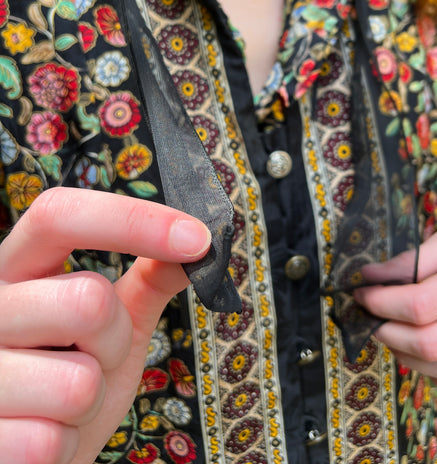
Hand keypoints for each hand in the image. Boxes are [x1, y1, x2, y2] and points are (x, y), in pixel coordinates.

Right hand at [0, 187, 210, 463]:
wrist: (27, 453)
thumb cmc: (70, 378)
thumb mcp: (112, 322)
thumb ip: (149, 280)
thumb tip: (200, 242)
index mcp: (15, 268)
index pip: (60, 215)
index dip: (132, 219)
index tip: (198, 238)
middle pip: (87, 299)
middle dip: (115, 341)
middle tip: (93, 359)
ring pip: (77, 382)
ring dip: (90, 403)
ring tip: (62, 406)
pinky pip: (49, 443)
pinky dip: (65, 447)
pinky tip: (43, 441)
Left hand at [355, 204, 436, 399]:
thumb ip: (416, 258)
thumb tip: (373, 277)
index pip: (422, 303)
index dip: (382, 303)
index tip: (364, 294)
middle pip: (433, 343)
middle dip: (388, 333)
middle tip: (372, 318)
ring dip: (411, 360)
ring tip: (394, 338)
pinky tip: (428, 358)